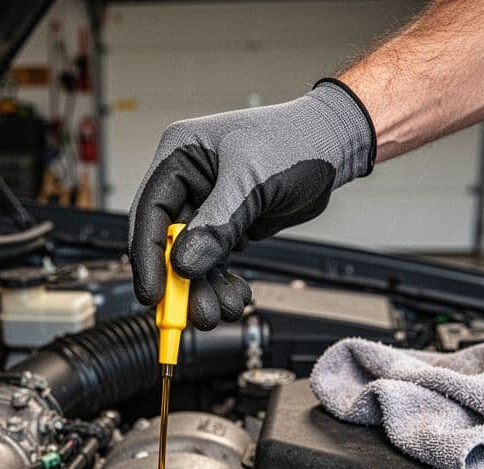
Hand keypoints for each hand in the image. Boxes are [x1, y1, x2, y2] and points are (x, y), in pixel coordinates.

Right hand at [128, 79, 374, 328]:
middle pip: (168, 243)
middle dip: (181, 282)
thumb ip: (217, 223)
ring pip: (193, 259)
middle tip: (195, 313)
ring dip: (205, 289)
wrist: (335, 146)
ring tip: (223, 309)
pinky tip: (235, 295)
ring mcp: (208, 206)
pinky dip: (223, 283)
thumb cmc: (296, 140)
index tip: (153, 293)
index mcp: (180, 155)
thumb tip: (185, 264)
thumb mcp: (251, 179)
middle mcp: (188, 181)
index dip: (147, 256)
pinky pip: (215, 262)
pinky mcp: (228, 224)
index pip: (149, 212)